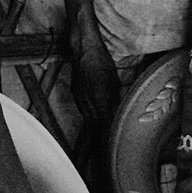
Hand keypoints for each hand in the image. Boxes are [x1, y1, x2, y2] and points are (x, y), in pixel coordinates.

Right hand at [67, 15, 121, 131]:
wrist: (84, 49)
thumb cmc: (102, 62)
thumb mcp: (114, 82)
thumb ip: (114, 99)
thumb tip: (117, 112)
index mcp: (98, 98)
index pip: (103, 122)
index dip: (106, 134)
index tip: (110, 143)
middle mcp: (86, 100)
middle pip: (94, 121)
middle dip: (100, 132)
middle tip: (107, 142)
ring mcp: (78, 96)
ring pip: (87, 115)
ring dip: (94, 123)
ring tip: (101, 131)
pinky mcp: (74, 92)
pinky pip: (82, 107)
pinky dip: (89, 113)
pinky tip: (94, 114)